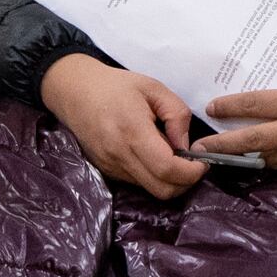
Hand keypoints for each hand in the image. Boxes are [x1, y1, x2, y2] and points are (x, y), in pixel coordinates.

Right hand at [41, 54, 207, 200]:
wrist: (74, 91)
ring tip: (169, 154)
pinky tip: (150, 154)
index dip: (192, 172)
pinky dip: (151, 175)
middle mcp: (119, 154)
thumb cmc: (115, 86)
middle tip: (191, 164)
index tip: (202, 162)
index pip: (168, 169)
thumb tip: (186, 146)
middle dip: (185, 183)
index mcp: (133, 131)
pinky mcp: (106, 170)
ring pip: (150, 190)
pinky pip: (137, 183)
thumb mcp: (153, 88)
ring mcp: (111, 166)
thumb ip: (177, 115)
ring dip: (168, 180)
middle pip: (162, 190)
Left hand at [200, 53, 276, 171]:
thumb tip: (258, 93)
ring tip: (221, 159)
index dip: (232, 108)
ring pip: (273, 160)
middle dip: (226, 146)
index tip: (211, 108)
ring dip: (246, 160)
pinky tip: (256, 162)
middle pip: (258, 141)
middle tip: (200, 149)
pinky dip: (273, 163)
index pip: (259, 105)